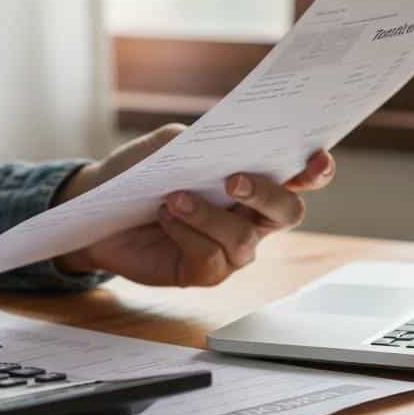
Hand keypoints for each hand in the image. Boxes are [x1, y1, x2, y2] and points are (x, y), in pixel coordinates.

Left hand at [54, 124, 335, 286]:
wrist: (97, 203)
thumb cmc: (139, 170)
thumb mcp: (170, 145)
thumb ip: (202, 142)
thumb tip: (227, 148)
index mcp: (251, 179)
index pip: (297, 177)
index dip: (315, 171)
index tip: (315, 159)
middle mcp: (250, 217)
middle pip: (287, 212)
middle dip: (266, 194)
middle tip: (233, 180)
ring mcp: (230, 249)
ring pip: (244, 239)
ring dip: (208, 215)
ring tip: (172, 197)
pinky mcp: (204, 272)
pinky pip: (211, 258)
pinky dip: (186, 233)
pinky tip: (165, 216)